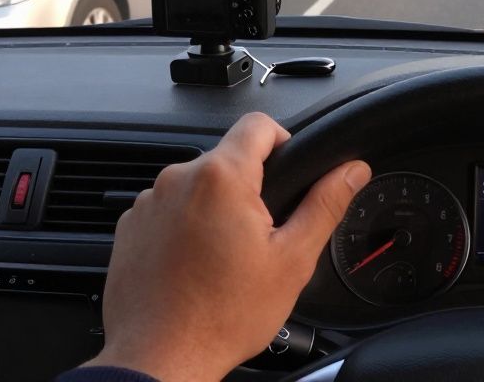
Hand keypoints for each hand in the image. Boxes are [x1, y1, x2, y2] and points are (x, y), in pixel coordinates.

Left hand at [85, 113, 370, 381]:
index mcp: (221, 178)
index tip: (288, 171)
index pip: (259, 125)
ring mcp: (148, 203)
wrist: (160, 358)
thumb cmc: (221, 317)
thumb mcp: (292, 260)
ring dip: (215, 210)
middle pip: (227, 160)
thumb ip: (325, 205)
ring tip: (225, 260)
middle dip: (249, 189)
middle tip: (261, 238)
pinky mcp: (131, 227)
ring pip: (197, 187)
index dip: (283, 141)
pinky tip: (196, 267)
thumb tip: (352, 171)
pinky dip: (185, 229)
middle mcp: (178, 179)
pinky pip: (168, 211)